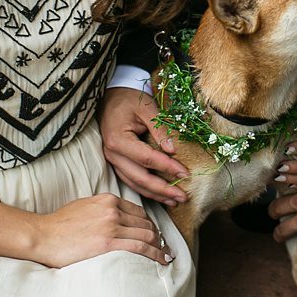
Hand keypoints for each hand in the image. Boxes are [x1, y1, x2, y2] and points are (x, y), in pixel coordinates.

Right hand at [31, 193, 172, 267]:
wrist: (43, 236)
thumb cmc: (58, 225)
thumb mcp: (84, 207)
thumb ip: (102, 210)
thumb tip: (115, 219)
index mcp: (108, 200)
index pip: (138, 212)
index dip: (150, 225)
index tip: (154, 234)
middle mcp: (113, 210)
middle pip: (146, 223)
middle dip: (158, 236)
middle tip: (163, 248)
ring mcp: (111, 226)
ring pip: (147, 235)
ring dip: (159, 247)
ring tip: (165, 256)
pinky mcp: (108, 243)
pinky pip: (140, 248)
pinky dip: (155, 254)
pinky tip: (161, 260)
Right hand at [97, 87, 189, 205]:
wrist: (111, 96)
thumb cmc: (129, 99)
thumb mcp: (147, 108)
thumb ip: (159, 129)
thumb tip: (173, 151)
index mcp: (118, 140)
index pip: (147, 159)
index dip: (167, 167)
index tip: (185, 173)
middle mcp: (112, 154)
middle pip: (140, 178)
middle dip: (163, 190)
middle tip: (183, 197)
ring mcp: (112, 160)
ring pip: (134, 184)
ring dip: (155, 194)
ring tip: (174, 200)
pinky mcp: (116, 162)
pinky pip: (130, 180)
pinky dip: (145, 190)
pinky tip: (159, 194)